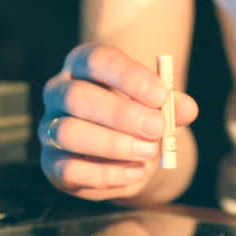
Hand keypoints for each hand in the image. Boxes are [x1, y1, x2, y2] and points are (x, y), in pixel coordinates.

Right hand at [40, 44, 198, 199]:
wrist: (121, 152)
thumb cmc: (136, 115)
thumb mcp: (156, 105)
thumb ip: (171, 104)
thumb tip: (186, 108)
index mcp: (82, 64)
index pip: (97, 60)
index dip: (129, 77)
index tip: (161, 96)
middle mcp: (58, 91)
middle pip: (77, 97)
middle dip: (121, 115)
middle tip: (157, 128)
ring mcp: (49, 127)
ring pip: (69, 133)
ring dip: (114, 144)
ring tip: (149, 152)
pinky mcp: (51, 163)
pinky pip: (69, 169)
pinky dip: (106, 174)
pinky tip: (135, 172)